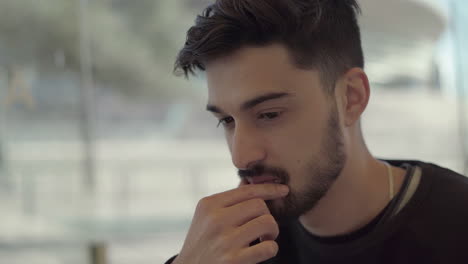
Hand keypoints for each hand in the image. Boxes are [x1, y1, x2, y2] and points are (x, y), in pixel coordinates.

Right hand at [172, 183, 288, 263]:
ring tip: (264, 239)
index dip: (269, 189)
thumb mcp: (206, 218)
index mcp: (209, 205)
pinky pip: (269, 247)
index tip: (284, 190)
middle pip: (260, 205)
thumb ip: (228, 202)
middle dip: (267, 215)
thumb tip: (252, 184)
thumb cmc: (202, 244)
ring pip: (267, 222)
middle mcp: (215, 220)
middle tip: (264, 228)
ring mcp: (224, 240)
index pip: (247, 190)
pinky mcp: (233, 260)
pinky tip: (261, 252)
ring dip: (272, 232)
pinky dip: (271, 248)